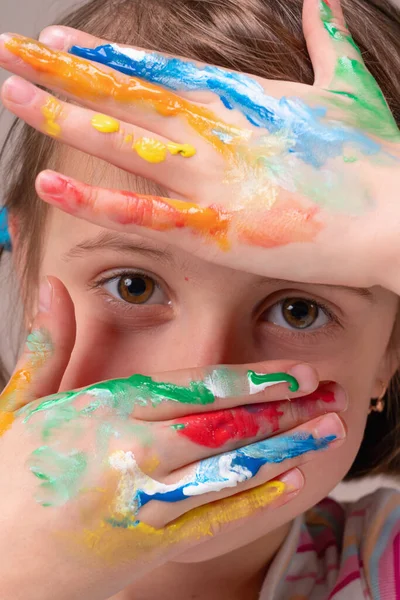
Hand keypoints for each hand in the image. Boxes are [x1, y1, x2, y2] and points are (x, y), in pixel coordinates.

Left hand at [0, 0, 398, 291]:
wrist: (397, 219)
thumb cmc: (376, 159)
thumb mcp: (349, 86)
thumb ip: (326, 39)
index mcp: (242, 100)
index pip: (158, 71)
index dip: (105, 56)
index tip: (59, 43)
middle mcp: (216, 133)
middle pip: (125, 97)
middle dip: (63, 75)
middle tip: (6, 54)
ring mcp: (211, 180)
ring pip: (122, 142)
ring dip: (62, 118)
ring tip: (10, 94)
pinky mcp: (215, 231)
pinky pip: (145, 213)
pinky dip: (97, 199)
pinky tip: (50, 184)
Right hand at [0, 280, 345, 599]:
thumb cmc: (9, 480)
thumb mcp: (20, 406)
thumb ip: (49, 346)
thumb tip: (55, 285)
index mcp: (103, 415)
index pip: (193, 390)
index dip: (251, 380)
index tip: (295, 372)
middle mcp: (133, 457)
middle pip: (225, 428)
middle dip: (283, 410)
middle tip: (330, 395)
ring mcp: (147, 506)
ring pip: (232, 472)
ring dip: (287, 450)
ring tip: (328, 430)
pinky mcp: (153, 547)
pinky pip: (217, 522)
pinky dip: (260, 500)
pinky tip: (296, 481)